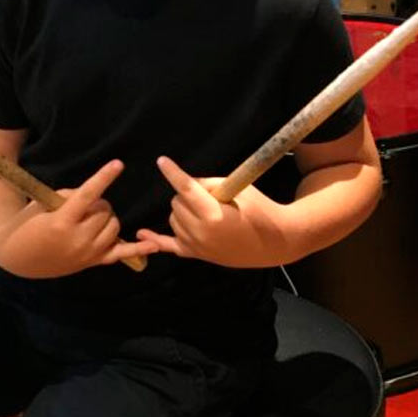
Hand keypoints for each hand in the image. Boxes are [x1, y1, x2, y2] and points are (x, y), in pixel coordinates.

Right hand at [0, 160, 157, 277]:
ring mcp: (87, 253)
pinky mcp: (92, 262)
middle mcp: (78, 239)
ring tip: (90, 218)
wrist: (19, 257)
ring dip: (107, 217)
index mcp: (62, 222)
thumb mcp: (43, 203)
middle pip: (105, 211)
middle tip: (83, 206)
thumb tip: (93, 195)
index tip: (118, 164)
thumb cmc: (29, 223)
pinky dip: (138, 249)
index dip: (103, 178)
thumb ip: (70, 197)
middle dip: (98, 203)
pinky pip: (120, 254)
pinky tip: (155, 245)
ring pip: (114, 226)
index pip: (88, 195)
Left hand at [135, 156, 282, 267]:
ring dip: (183, 210)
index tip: (162, 161)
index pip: (186, 189)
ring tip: (207, 211)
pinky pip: (171, 246)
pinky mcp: (198, 255)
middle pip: (177, 203)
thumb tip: (188, 184)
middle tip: (211, 196)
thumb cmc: (261, 210)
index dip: (173, 173)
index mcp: (213, 215)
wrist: (275, 242)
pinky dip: (156, 240)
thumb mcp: (239, 189)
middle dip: (189, 195)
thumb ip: (209, 185)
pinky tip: (142, 234)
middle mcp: (201, 233)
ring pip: (173, 218)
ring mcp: (198, 247)